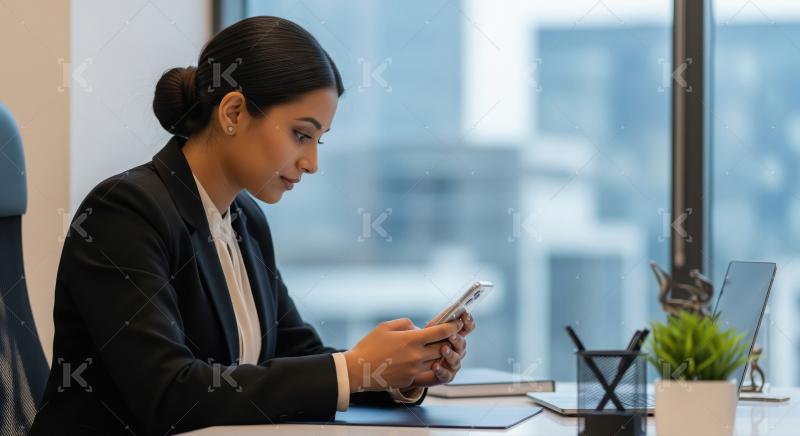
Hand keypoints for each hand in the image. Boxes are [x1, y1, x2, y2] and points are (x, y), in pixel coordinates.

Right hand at [344, 317, 462, 391]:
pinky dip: (427, 366)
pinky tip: (421, 361)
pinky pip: (425, 372)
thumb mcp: (386, 327)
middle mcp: (417, 356)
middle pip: (442, 347)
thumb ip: (406, 324)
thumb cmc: (369, 346)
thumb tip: (418, 328)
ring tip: (437, 349)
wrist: (357, 370)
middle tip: (451, 336)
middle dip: (448, 341)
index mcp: (412, 340)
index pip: (440, 332)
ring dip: (439, 355)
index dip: (452, 327)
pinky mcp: (410, 380)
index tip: (457, 323)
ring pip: (437, 362)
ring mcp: (414, 370)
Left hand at [408, 311, 476, 387]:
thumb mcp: (429, 330)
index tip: (464, 315)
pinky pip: (446, 374)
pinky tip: (435, 365)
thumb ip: (441, 321)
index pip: (467, 328)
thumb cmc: (423, 344)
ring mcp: (453, 363)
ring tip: (443, 349)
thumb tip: (452, 307)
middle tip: (451, 335)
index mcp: (456, 336)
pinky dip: (441, 370)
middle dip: (457, 339)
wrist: (413, 365)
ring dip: (450, 354)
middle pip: (462, 344)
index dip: (468, 321)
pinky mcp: (446, 376)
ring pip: (456, 359)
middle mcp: (457, 350)